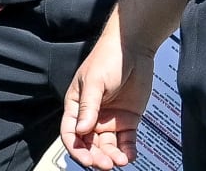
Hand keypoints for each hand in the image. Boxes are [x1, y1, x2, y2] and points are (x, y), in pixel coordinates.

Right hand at [61, 33, 153, 169]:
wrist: (134, 47)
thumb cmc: (108, 58)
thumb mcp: (94, 81)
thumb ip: (88, 106)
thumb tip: (81, 130)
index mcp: (77, 106)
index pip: (71, 133)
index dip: (76, 148)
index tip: (86, 159)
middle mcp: (92, 116)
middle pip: (89, 144)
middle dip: (95, 156)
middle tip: (105, 164)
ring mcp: (110, 119)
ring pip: (107, 146)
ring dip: (111, 156)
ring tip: (119, 161)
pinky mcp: (128, 119)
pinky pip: (126, 141)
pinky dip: (127, 151)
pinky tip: (129, 156)